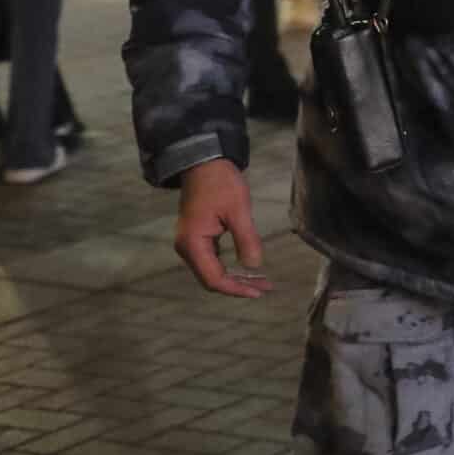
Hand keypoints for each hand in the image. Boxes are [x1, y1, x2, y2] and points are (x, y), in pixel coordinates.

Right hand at [175, 159, 271, 298]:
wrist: (204, 163)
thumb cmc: (221, 183)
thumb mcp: (238, 210)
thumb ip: (246, 239)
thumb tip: (255, 266)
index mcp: (193, 244)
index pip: (213, 279)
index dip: (236, 289)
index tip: (259, 291)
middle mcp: (187, 248)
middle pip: (212, 278)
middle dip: (239, 285)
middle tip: (266, 287)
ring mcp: (190, 244)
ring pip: (212, 270)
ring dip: (236, 277)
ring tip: (262, 281)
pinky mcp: (197, 238)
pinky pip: (213, 260)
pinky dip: (230, 266)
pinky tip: (248, 268)